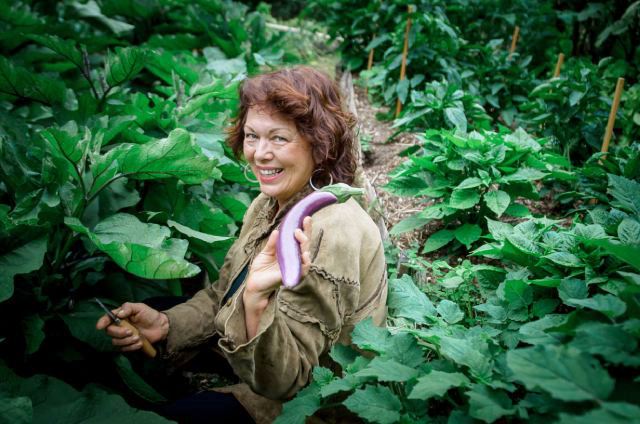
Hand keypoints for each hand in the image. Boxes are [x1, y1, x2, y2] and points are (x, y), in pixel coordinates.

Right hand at [96, 302, 168, 351]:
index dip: (102, 322)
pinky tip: (140, 343)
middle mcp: (119, 326)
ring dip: (127, 341)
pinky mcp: (128, 345)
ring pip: (116, 342)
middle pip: (110, 332)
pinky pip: (124, 349)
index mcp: (120, 316)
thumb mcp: (140, 307)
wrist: (160, 327)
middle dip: (119, 333)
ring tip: (138, 337)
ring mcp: (123, 337)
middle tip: (131, 332)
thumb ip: (128, 308)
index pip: (107, 319)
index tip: (100, 326)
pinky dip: (132, 347)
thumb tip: (118, 314)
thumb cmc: (149, 315)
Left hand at [243, 216, 311, 338]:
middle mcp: (295, 259)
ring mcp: (295, 267)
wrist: (254, 283)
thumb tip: (277, 230)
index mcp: (290, 251)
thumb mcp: (266, 252)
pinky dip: (306, 262)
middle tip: (302, 224)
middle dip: (306, 233)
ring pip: (306, 255)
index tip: (305, 217)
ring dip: (305, 245)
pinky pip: (303, 269)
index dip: (305, 228)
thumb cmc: (261, 268)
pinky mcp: (292, 275)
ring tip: (300, 235)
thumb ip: (273, 243)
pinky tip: (305, 255)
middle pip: (306, 245)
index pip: (300, 239)